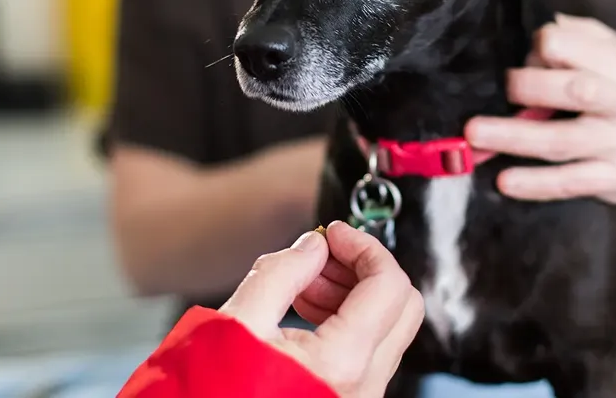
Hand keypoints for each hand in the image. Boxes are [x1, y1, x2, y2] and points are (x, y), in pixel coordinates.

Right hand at [219, 221, 423, 397]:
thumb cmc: (211, 393)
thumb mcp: (236, 323)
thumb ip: (280, 274)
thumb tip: (314, 246)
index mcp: (340, 363)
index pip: (389, 285)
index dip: (364, 246)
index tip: (334, 233)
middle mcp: (364, 386)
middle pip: (404, 305)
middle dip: (366, 268)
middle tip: (324, 254)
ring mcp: (362, 397)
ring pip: (389, 327)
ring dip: (356, 291)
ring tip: (305, 281)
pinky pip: (370, 350)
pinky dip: (349, 318)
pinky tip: (306, 308)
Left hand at [464, 14, 615, 203]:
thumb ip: (582, 37)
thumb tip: (539, 30)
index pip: (577, 45)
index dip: (546, 44)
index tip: (529, 51)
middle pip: (574, 90)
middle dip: (529, 86)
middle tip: (501, 87)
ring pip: (564, 141)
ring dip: (515, 137)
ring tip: (476, 135)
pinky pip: (573, 183)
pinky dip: (537, 184)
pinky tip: (505, 181)